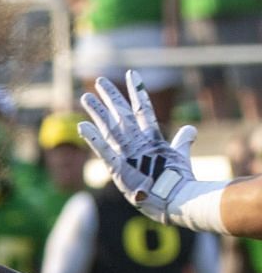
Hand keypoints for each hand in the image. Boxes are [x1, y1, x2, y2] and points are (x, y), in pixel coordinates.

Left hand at [77, 73, 206, 220]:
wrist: (178, 199)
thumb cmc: (180, 181)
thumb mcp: (181, 156)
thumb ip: (182, 141)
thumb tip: (191, 129)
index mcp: (155, 138)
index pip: (145, 108)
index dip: (136, 90)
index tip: (131, 73)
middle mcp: (140, 142)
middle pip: (123, 114)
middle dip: (111, 96)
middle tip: (100, 81)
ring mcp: (128, 154)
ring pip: (110, 127)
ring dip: (97, 112)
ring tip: (85, 96)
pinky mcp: (119, 169)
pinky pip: (102, 150)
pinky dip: (92, 137)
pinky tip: (81, 125)